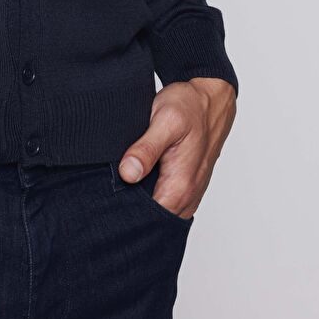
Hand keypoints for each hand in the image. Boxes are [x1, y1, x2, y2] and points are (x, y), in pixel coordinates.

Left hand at [116, 77, 236, 218]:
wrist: (211, 98)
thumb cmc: (190, 107)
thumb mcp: (165, 121)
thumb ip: (146, 149)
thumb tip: (128, 174)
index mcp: (180, 185)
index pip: (148, 219)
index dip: (126, 213)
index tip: (107, 200)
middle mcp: (188, 196)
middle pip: (153, 220)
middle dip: (131, 211)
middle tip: (108, 192)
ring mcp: (189, 193)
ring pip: (160, 213)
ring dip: (141, 203)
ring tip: (120, 186)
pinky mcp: (187, 187)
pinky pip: (167, 202)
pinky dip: (151, 196)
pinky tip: (137, 181)